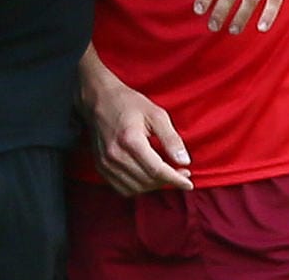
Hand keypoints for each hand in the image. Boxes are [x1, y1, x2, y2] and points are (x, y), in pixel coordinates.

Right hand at [82, 72, 193, 195]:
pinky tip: (148, 177)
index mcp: (130, 140)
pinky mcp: (101, 167)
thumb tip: (184, 162)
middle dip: (168, 181)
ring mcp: (106, 163)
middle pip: (147, 181)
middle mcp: (115, 155)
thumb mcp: (156, 114)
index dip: (175, 179)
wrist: (100, 100)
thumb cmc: (129, 104)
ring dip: (154, 186)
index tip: (189, 183)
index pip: (157, 170)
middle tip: (181, 172)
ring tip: (165, 174)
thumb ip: (171, 139)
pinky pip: (123, 188)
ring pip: (136, 188)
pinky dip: (138, 187)